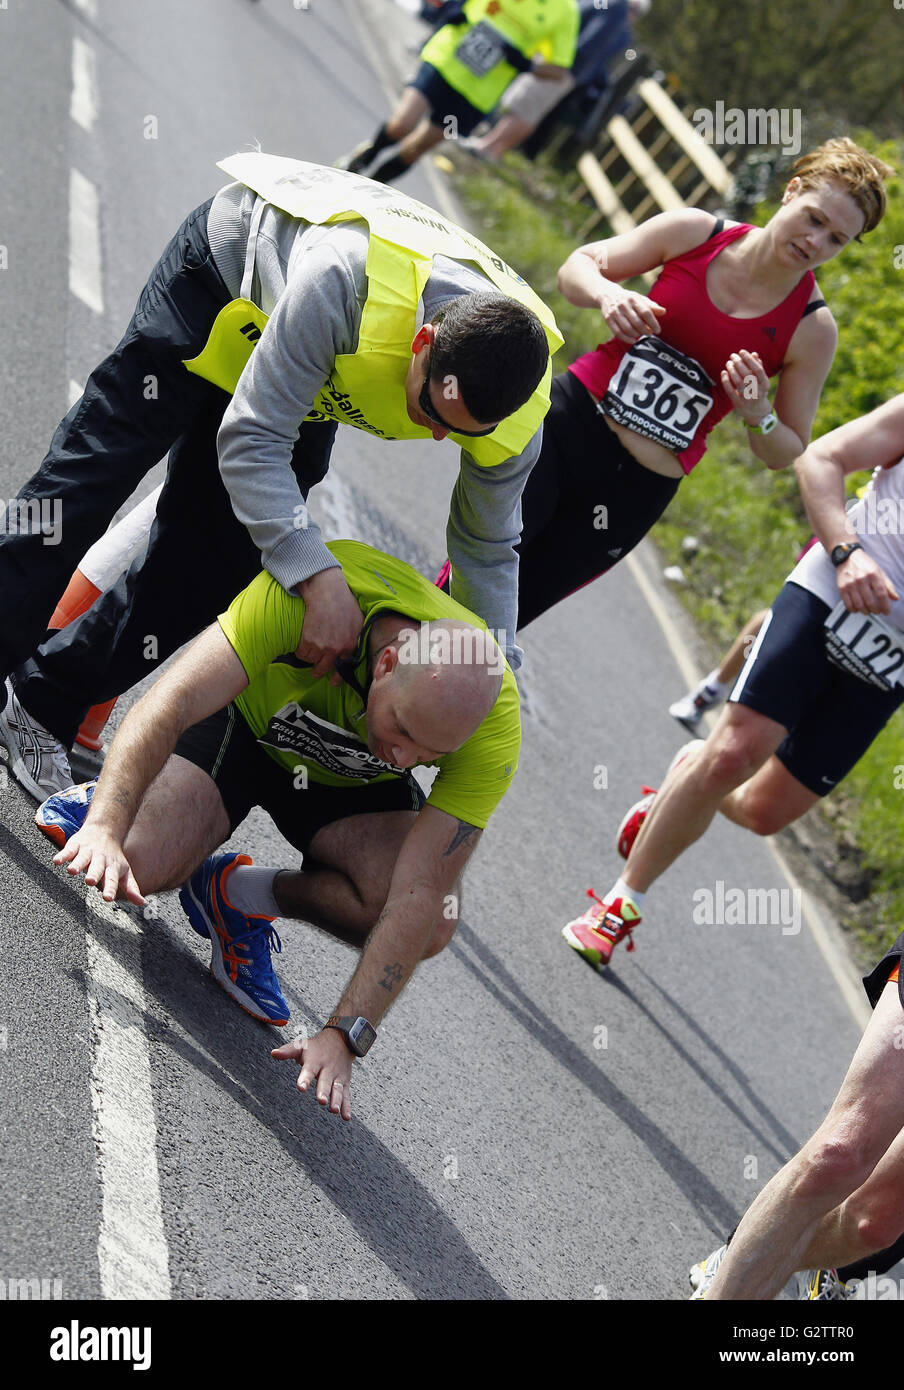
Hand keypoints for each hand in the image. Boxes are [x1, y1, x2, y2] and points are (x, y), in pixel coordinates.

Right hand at [53, 824, 145, 905]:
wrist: (105, 830)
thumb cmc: (114, 857)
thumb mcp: (124, 872)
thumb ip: (131, 888)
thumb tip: (142, 903)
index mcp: (112, 868)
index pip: (112, 880)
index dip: (110, 888)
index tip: (107, 898)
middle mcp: (100, 860)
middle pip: (97, 868)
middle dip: (94, 874)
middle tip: (90, 881)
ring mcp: (87, 851)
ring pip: (82, 858)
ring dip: (78, 864)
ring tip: (72, 871)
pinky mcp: (76, 845)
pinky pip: (69, 850)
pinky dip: (63, 855)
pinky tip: (57, 861)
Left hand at [272, 1028, 353, 1119]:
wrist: (341, 1039)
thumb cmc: (317, 1047)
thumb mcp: (302, 1046)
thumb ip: (288, 1051)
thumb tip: (273, 1053)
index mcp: (315, 1061)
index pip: (309, 1070)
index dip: (305, 1078)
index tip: (301, 1087)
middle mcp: (327, 1069)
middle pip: (325, 1081)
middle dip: (324, 1091)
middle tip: (322, 1100)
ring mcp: (337, 1076)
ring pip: (337, 1089)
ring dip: (336, 1100)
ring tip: (334, 1110)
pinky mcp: (345, 1082)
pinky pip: (346, 1095)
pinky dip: (346, 1106)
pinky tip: (345, 1116)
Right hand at [295, 567, 362, 684]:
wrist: (326, 591)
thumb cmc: (343, 602)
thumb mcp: (358, 621)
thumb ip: (356, 638)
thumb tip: (352, 651)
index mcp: (350, 645)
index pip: (344, 667)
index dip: (338, 677)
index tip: (333, 682)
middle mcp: (337, 649)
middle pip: (324, 668)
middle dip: (318, 671)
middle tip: (315, 672)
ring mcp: (322, 646)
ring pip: (311, 661)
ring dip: (309, 657)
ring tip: (309, 648)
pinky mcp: (308, 641)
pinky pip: (301, 654)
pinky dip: (300, 650)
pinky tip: (302, 642)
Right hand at [600, 288, 665, 343]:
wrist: (608, 294)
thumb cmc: (629, 299)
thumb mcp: (640, 299)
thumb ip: (652, 306)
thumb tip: (664, 312)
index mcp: (633, 299)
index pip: (646, 313)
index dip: (653, 323)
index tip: (658, 330)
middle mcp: (623, 305)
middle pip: (637, 322)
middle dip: (645, 331)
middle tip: (650, 334)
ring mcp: (615, 313)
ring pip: (628, 329)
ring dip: (637, 335)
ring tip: (641, 335)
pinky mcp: (608, 319)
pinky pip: (618, 333)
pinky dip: (626, 339)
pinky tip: (633, 340)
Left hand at [721, 350, 771, 424]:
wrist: (758, 413)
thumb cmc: (758, 391)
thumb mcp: (761, 380)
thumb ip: (758, 367)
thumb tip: (754, 354)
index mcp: (765, 384)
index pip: (758, 369)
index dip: (749, 359)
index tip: (742, 352)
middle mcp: (757, 392)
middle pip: (747, 374)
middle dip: (738, 363)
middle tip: (732, 356)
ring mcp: (748, 399)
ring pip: (738, 382)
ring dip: (731, 370)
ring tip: (728, 363)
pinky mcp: (738, 404)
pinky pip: (730, 391)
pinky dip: (726, 381)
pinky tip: (723, 373)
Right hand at [837, 548, 899, 614]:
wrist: (848, 557)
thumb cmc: (865, 565)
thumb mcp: (879, 572)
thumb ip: (888, 586)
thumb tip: (895, 598)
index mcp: (873, 575)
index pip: (881, 594)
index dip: (885, 606)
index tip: (886, 611)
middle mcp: (861, 579)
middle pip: (870, 602)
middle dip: (876, 610)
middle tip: (877, 611)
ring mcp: (850, 584)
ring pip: (859, 605)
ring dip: (865, 611)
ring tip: (868, 611)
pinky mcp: (842, 588)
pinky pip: (848, 604)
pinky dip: (854, 610)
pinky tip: (858, 609)